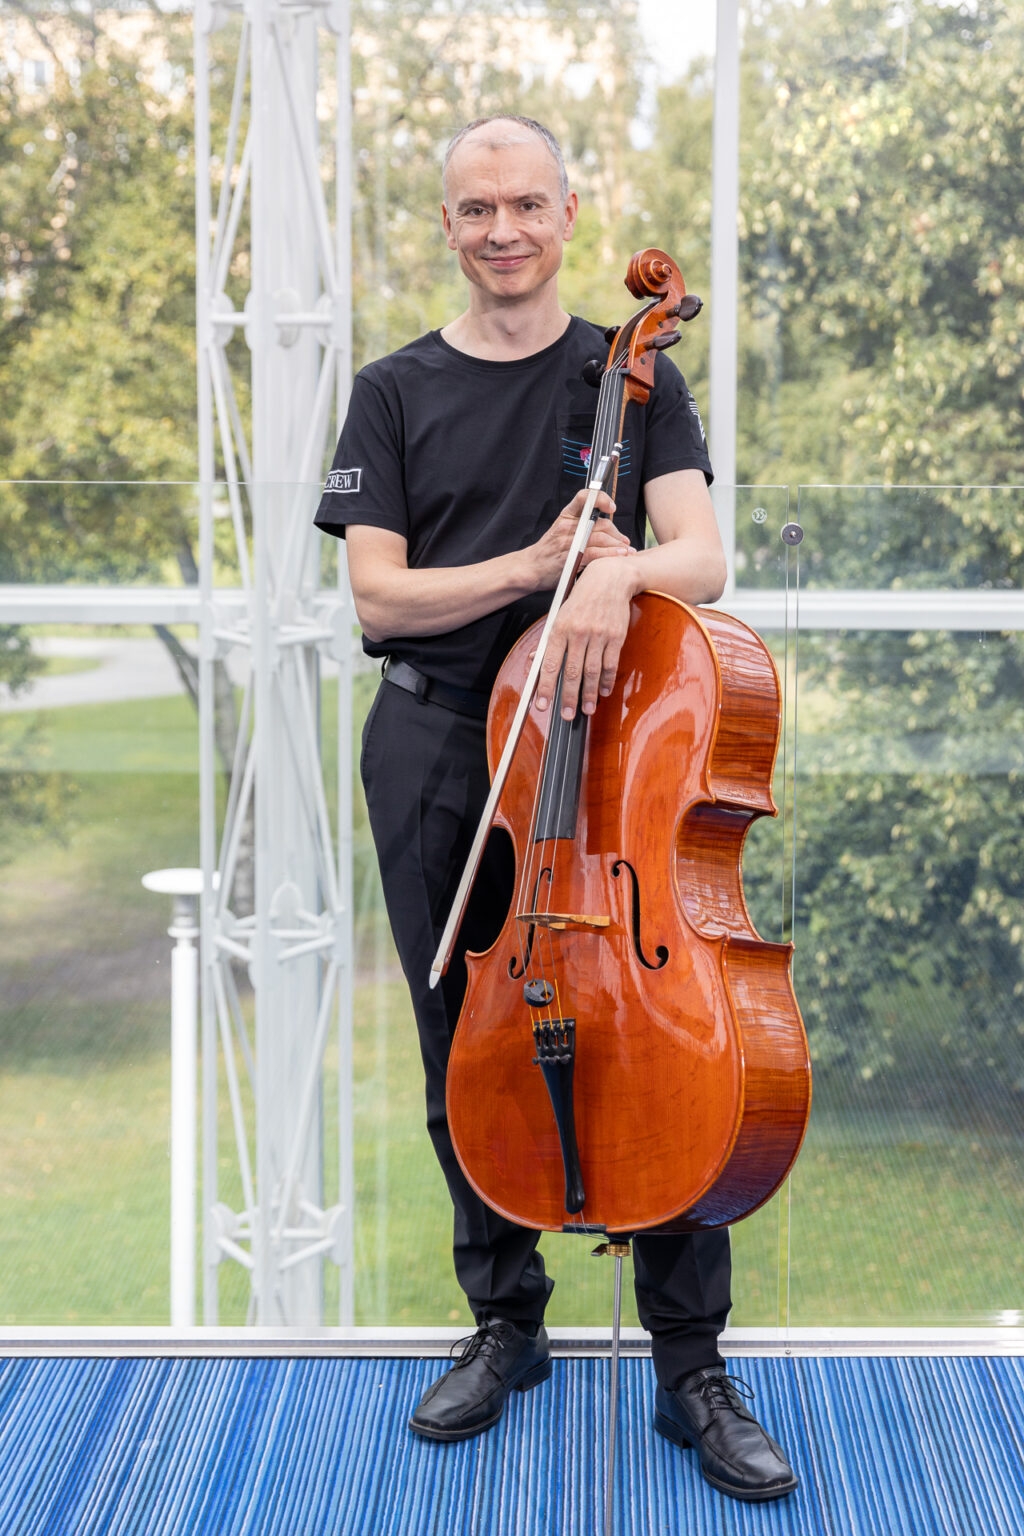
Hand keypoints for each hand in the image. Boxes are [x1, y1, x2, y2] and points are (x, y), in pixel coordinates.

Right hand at [526, 488, 630, 589]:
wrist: (531, 567)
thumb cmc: (550, 551)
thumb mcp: (562, 531)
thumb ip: (583, 527)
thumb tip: (611, 530)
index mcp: (566, 515)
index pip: (584, 497)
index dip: (601, 498)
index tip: (612, 508)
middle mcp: (567, 525)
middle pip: (600, 523)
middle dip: (616, 533)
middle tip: (625, 542)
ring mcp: (568, 541)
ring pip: (600, 537)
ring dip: (618, 545)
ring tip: (627, 551)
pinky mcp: (569, 557)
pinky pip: (595, 553)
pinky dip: (610, 554)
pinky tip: (619, 555)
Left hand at [534, 554, 637, 720]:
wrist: (610, 578)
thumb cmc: (581, 598)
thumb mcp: (559, 615)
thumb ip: (548, 641)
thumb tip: (534, 661)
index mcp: (559, 628)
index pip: (550, 663)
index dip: (545, 687)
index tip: (541, 705)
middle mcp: (578, 632)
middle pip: (572, 672)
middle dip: (568, 697)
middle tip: (566, 716)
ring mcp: (598, 634)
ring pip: (592, 671)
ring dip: (589, 694)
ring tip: (587, 709)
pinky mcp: (616, 635)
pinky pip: (610, 664)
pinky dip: (606, 680)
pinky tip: (603, 691)